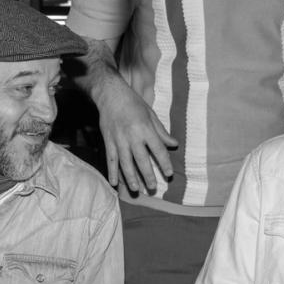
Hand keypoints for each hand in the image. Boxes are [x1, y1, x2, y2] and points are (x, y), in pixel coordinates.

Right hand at [94, 77, 177, 191]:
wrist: (111, 95)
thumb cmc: (133, 103)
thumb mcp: (151, 114)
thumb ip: (161, 131)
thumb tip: (174, 144)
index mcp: (146, 129)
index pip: (158, 149)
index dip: (164, 163)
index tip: (169, 174)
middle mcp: (132, 136)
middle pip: (141, 160)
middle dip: (148, 175)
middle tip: (153, 187)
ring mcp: (119, 140)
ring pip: (125, 163)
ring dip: (131, 177)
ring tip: (136, 189)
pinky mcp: (108, 141)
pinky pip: (110, 159)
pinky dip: (112, 172)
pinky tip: (114, 183)